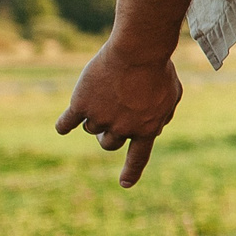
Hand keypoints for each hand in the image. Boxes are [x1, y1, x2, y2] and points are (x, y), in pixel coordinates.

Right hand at [57, 43, 184, 187]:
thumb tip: (154, 130)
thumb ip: (163, 114)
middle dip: (107, 134)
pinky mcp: (81, 105)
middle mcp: (123, 129)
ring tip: (102, 94)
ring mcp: (101, 118)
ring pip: (90, 129)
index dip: (131, 171)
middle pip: (108, 143)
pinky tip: (62, 127)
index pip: (138, 157)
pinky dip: (63, 125)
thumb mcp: (172, 93)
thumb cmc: (158, 68)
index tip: (125, 184)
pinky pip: (66, 123)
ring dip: (93, 117)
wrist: (137, 51)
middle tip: (110, 116)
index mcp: (147, 129)